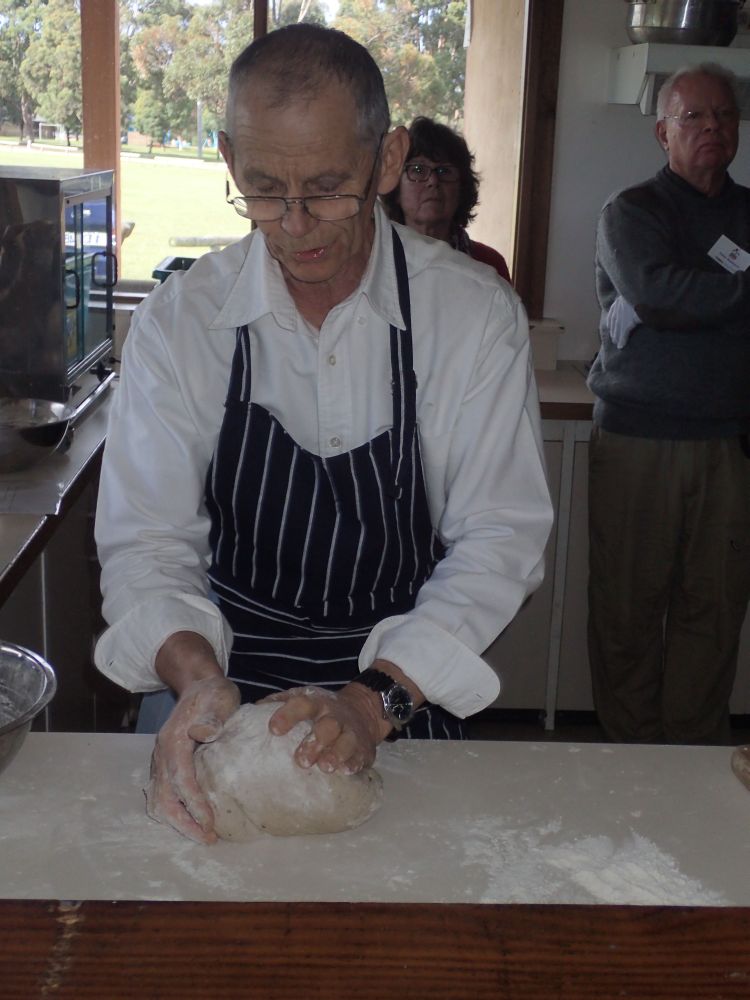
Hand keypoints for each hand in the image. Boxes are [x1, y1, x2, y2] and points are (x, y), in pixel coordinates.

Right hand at [145, 675, 239, 843]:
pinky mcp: (165, 764)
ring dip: (177, 821)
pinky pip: (163, 794)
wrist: (197, 684)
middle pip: (164, 798)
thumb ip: (214, 716)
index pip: (182, 780)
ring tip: (201, 835)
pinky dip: (174, 811)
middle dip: (183, 822)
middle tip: (208, 839)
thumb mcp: (219, 698)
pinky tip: (192, 820)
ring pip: (159, 800)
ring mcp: (161, 760)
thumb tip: (204, 734)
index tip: (211, 823)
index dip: (194, 804)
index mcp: (174, 741)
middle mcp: (162, 754)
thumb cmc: (213, 693)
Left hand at [264, 683, 386, 774]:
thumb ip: (278, 703)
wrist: (363, 710)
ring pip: (346, 740)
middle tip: (300, 760)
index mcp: (316, 703)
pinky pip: (361, 755)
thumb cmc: (320, 710)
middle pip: (326, 725)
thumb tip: (250, 711)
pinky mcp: (364, 748)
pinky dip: (355, 762)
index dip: (288, 715)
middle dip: (314, 742)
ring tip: (325, 767)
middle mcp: (334, 716)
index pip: (301, 704)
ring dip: (336, 753)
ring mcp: (351, 731)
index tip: (273, 730)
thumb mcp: (302, 697)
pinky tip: (347, 771)